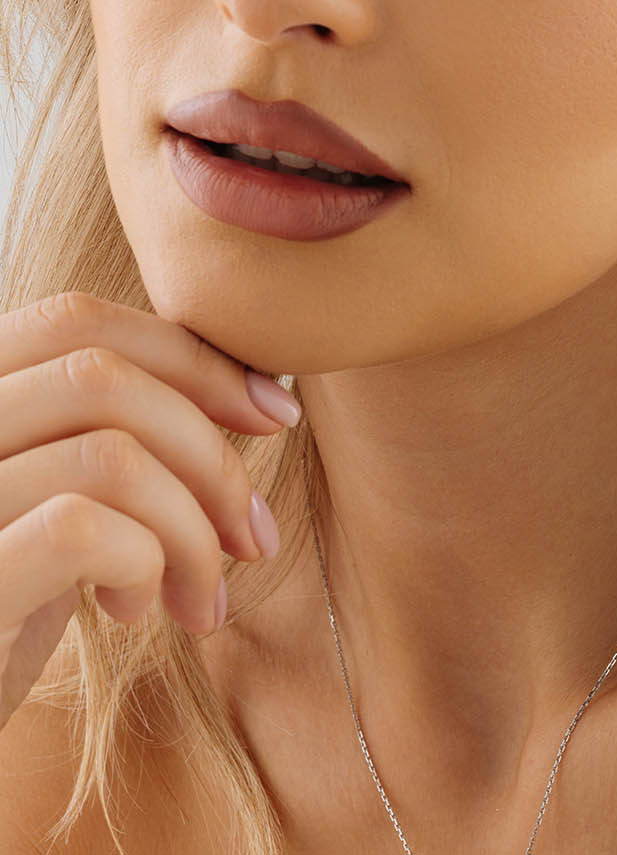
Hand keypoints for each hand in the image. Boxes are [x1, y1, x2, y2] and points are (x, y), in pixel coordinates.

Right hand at [0, 292, 296, 731]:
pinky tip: (134, 611)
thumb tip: (256, 388)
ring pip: (109, 454)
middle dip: (208, 451)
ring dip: (191, 528)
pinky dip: (144, 565)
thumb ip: (110, 428)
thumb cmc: (3, 604)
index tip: (273, 413)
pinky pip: (80, 530)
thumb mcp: (50, 494)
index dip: (189, 357)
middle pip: (100, 377)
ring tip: (197, 596)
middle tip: (253, 535)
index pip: (75, 321)